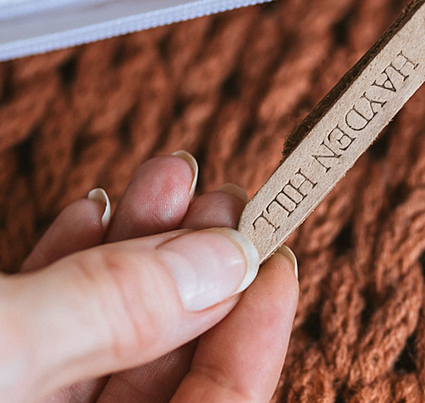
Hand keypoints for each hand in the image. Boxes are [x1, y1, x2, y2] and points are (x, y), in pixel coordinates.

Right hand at [5, 153, 297, 402]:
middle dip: (197, 270)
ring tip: (167, 178)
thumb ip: (117, 310)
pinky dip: (74, 264)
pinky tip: (95, 211)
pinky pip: (48, 324)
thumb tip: (227, 260)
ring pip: (105, 334)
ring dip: (139, 247)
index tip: (278, 257)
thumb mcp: (8, 346)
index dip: (255, 339)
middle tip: (223, 201)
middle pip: (161, 366)